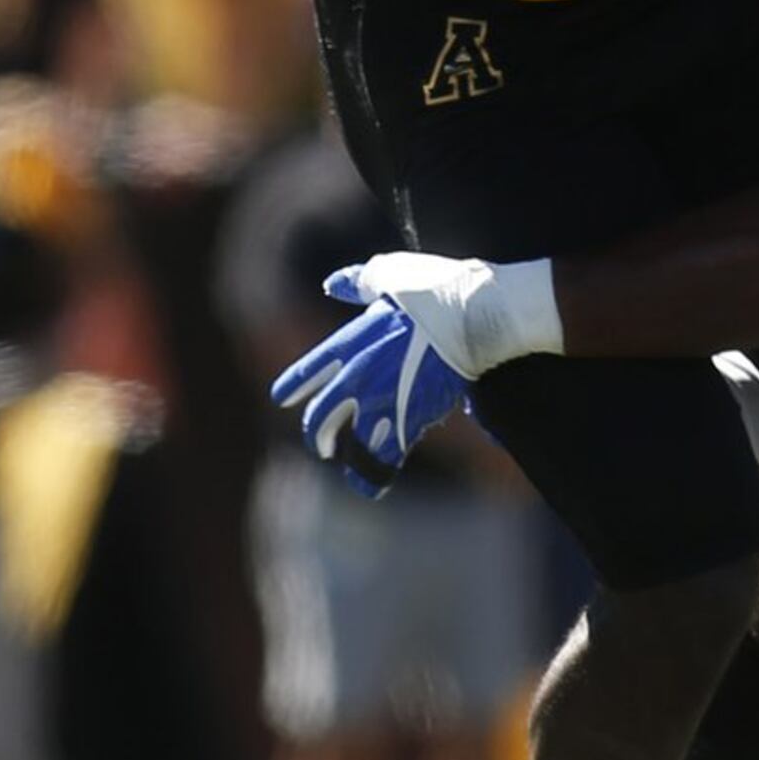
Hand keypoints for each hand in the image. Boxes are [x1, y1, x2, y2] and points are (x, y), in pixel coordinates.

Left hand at [269, 289, 474, 494]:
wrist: (477, 315)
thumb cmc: (436, 289)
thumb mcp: (390, 274)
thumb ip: (358, 282)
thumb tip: (333, 283)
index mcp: (351, 342)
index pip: (310, 371)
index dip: (292, 387)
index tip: (281, 399)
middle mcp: (359, 376)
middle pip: (323, 417)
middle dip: (317, 434)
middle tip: (320, 444)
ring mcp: (386, 400)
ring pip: (352, 443)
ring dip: (349, 460)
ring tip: (351, 470)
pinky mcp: (416, 418)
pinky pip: (389, 456)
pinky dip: (378, 474)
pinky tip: (374, 486)